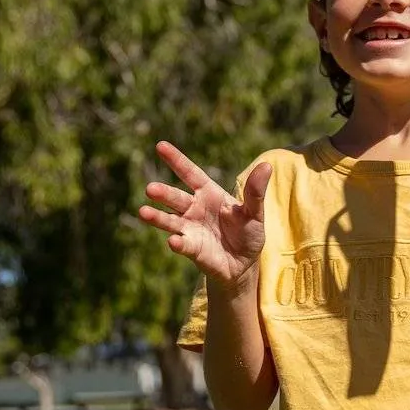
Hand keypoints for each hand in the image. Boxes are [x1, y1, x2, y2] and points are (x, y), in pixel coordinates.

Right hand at [137, 142, 271, 287]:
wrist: (244, 263)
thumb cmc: (247, 232)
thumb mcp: (254, 212)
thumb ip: (256, 192)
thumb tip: (266, 166)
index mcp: (209, 193)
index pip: (190, 173)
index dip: (176, 160)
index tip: (160, 146)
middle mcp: (194, 209)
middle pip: (176, 198)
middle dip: (163, 193)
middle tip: (150, 189)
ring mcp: (190, 229)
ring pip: (170, 220)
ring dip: (157, 217)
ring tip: (143, 212)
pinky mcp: (192, 249)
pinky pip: (182, 244)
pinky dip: (177, 243)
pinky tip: (173, 241)